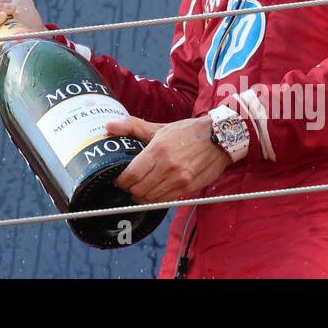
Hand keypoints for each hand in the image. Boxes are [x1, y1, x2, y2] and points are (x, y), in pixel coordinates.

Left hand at [106, 115, 230, 204]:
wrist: (218, 138)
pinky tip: (153, 192)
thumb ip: (131, 126)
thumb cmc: (186, 132)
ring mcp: (180, 180)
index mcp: (158, 150)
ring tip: (139, 189)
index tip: (118, 178)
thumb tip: (108, 127)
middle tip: (127, 184)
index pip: (132, 175)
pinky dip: (156, 199)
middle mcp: (168, 167)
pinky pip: (165, 200)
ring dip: (141, 196)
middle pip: (139, 189)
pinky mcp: (189, 188)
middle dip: (129, 189)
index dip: (121, 180)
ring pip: (151, 198)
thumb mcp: (158, 127)